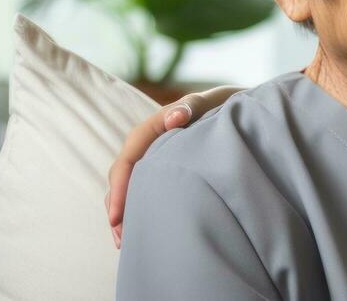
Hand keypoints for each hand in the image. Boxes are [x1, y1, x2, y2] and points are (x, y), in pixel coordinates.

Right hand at [106, 86, 241, 247]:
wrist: (230, 108)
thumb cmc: (217, 106)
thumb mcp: (205, 104)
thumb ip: (189, 107)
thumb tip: (175, 117)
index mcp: (151, 128)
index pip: (127, 161)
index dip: (119, 189)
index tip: (117, 216)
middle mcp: (145, 144)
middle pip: (121, 178)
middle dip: (117, 207)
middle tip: (121, 238)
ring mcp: (150, 157)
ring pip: (127, 186)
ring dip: (123, 212)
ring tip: (124, 242)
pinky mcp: (159, 167)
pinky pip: (140, 188)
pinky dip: (135, 207)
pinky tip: (138, 230)